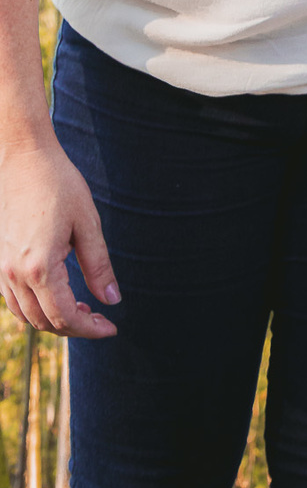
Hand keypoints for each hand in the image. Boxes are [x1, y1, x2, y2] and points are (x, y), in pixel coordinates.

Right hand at [0, 137, 119, 337]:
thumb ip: (99, 266)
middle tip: (101, 318)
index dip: (90, 328)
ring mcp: (1, 269)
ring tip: (82, 307)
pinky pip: (12, 300)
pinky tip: (57, 294)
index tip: (112, 328)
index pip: (65, 317)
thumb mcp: (87, 223)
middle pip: (44, 322)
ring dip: (53, 320)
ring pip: (26, 316)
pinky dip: (34, 308)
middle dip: (75, 327)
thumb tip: (113, 300)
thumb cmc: (58, 185)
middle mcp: (14, 274)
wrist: (23, 158)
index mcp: (39, 267)